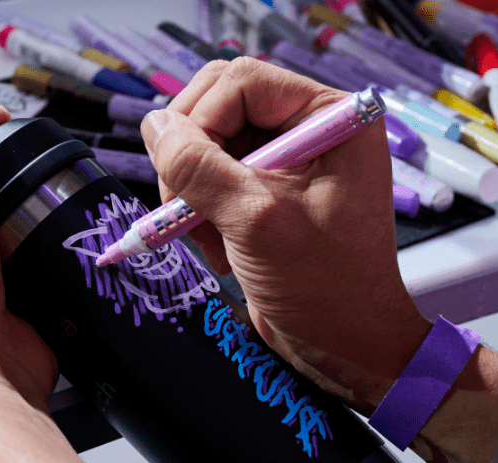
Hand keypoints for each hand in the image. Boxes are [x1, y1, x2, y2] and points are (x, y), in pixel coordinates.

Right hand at [142, 59, 430, 411]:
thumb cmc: (326, 286)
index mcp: (331, 118)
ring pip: (208, 145)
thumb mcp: (257, 221)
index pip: (242, 82)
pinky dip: (201, 213)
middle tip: (186, 207)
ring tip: (209, 240)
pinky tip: (219, 250)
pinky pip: (212, 180)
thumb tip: (153, 125)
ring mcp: (286, 163)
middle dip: (192, 158)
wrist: (344, 345)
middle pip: (219, 106)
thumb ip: (200, 168)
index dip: (202, 120)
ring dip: (193, 193)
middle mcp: (309, 131)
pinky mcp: (266, 194)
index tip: (184, 174)